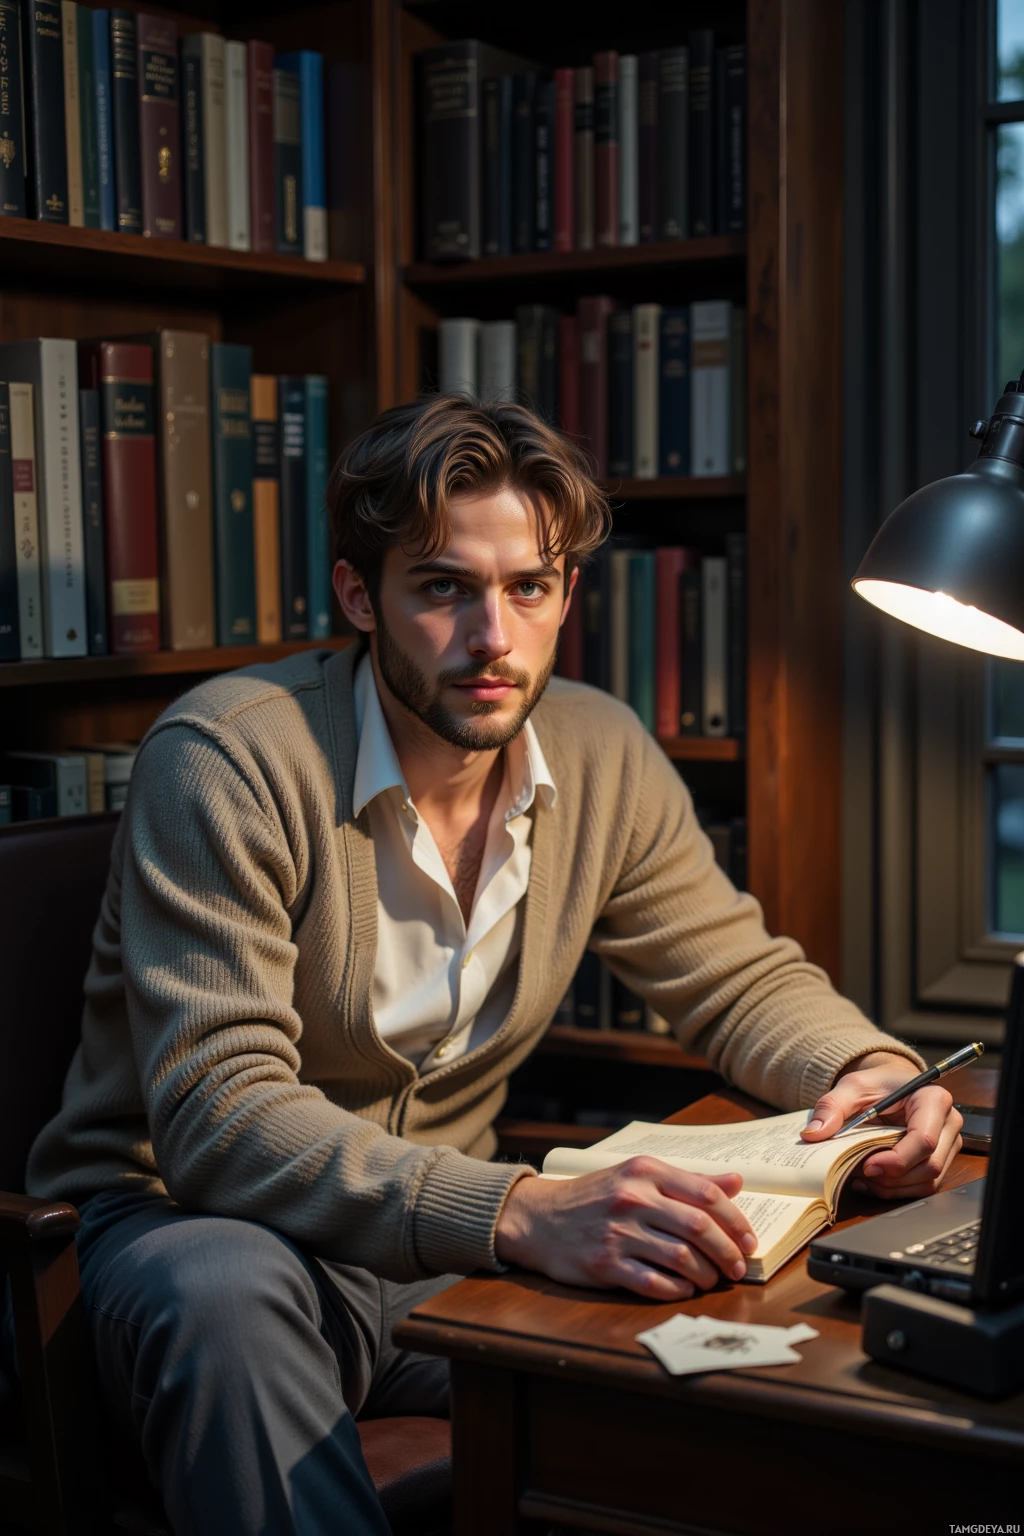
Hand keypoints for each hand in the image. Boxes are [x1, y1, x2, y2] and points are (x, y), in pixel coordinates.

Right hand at [494, 1158, 758, 1300]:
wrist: (538, 1218)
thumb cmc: (594, 1197)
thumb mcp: (636, 1176)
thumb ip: (686, 1181)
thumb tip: (736, 1182)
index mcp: (644, 1171)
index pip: (706, 1194)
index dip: (736, 1221)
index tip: (748, 1240)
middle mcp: (633, 1198)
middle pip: (699, 1227)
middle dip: (727, 1252)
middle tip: (738, 1267)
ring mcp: (618, 1232)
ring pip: (681, 1257)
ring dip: (706, 1275)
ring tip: (711, 1280)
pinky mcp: (605, 1264)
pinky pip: (654, 1283)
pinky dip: (678, 1290)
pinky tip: (684, 1290)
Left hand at [800, 1050, 962, 1198]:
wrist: (891, 1087)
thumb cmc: (878, 1084)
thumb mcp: (851, 1087)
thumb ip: (831, 1107)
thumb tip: (814, 1133)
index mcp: (932, 1099)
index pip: (924, 1140)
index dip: (897, 1160)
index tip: (868, 1166)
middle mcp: (948, 1123)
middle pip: (929, 1165)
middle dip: (892, 1177)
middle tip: (860, 1171)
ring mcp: (948, 1144)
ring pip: (928, 1181)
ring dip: (893, 1187)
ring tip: (862, 1176)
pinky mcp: (940, 1159)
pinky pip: (924, 1185)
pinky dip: (897, 1189)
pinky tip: (872, 1181)